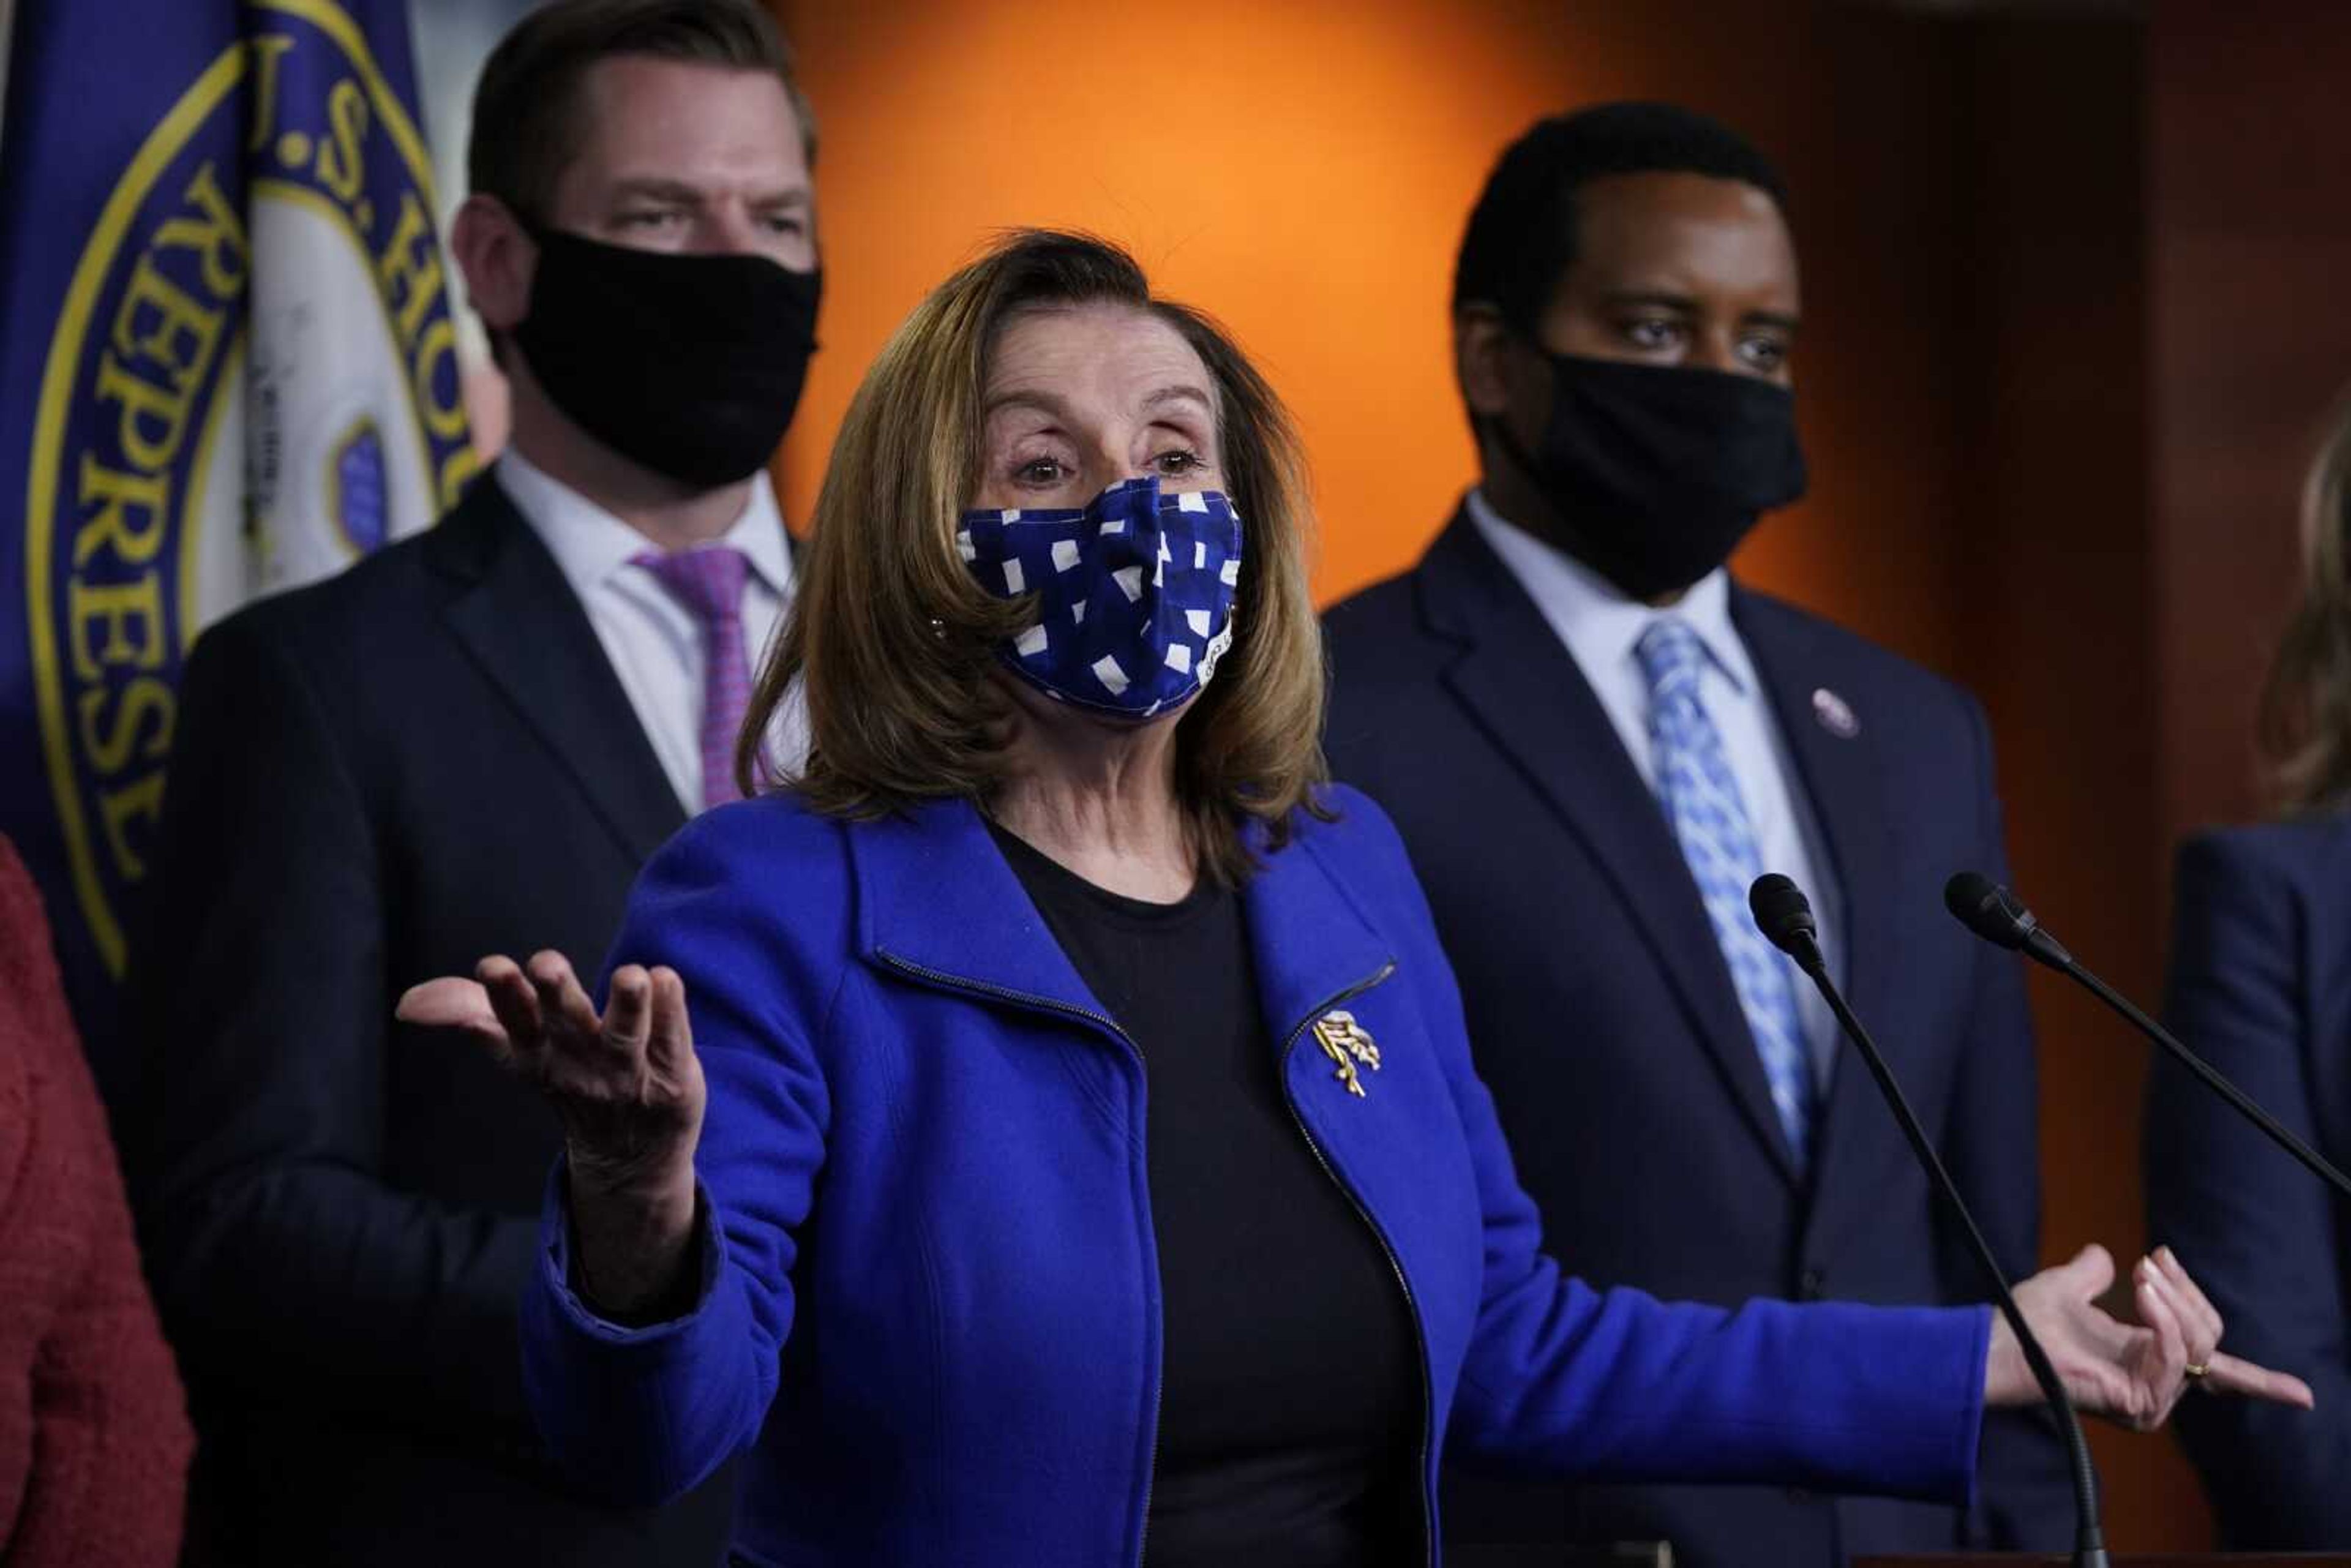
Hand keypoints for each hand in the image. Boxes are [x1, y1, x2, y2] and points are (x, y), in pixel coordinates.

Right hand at [398, 952, 703, 1313]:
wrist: (631, 1157)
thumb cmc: (571, 1079)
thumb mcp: (519, 1052)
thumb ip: (469, 1013)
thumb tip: (408, 1004)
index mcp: (537, 1055)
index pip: (512, 1028)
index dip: (502, 999)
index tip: (492, 967)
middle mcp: (580, 1063)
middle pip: (566, 1025)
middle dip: (556, 995)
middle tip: (545, 963)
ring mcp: (629, 1073)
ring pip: (626, 1036)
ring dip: (627, 1005)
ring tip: (632, 975)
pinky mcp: (674, 1077)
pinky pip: (673, 1040)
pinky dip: (672, 1011)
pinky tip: (666, 977)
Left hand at [1984, 1243, 2313, 1428]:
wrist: (2001, 1341)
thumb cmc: (2027, 1322)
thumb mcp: (2070, 1288)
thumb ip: (2093, 1274)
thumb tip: (2104, 1256)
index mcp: (2151, 1359)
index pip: (2221, 1374)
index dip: (2265, 1383)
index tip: (2305, 1395)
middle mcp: (2159, 1385)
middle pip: (2212, 1336)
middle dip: (2186, 1291)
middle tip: (2150, 1260)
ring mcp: (2152, 1400)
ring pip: (2199, 1343)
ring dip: (2172, 1299)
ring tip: (2142, 1272)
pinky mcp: (2143, 1404)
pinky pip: (2176, 1356)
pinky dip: (2163, 1319)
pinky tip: (2142, 1295)